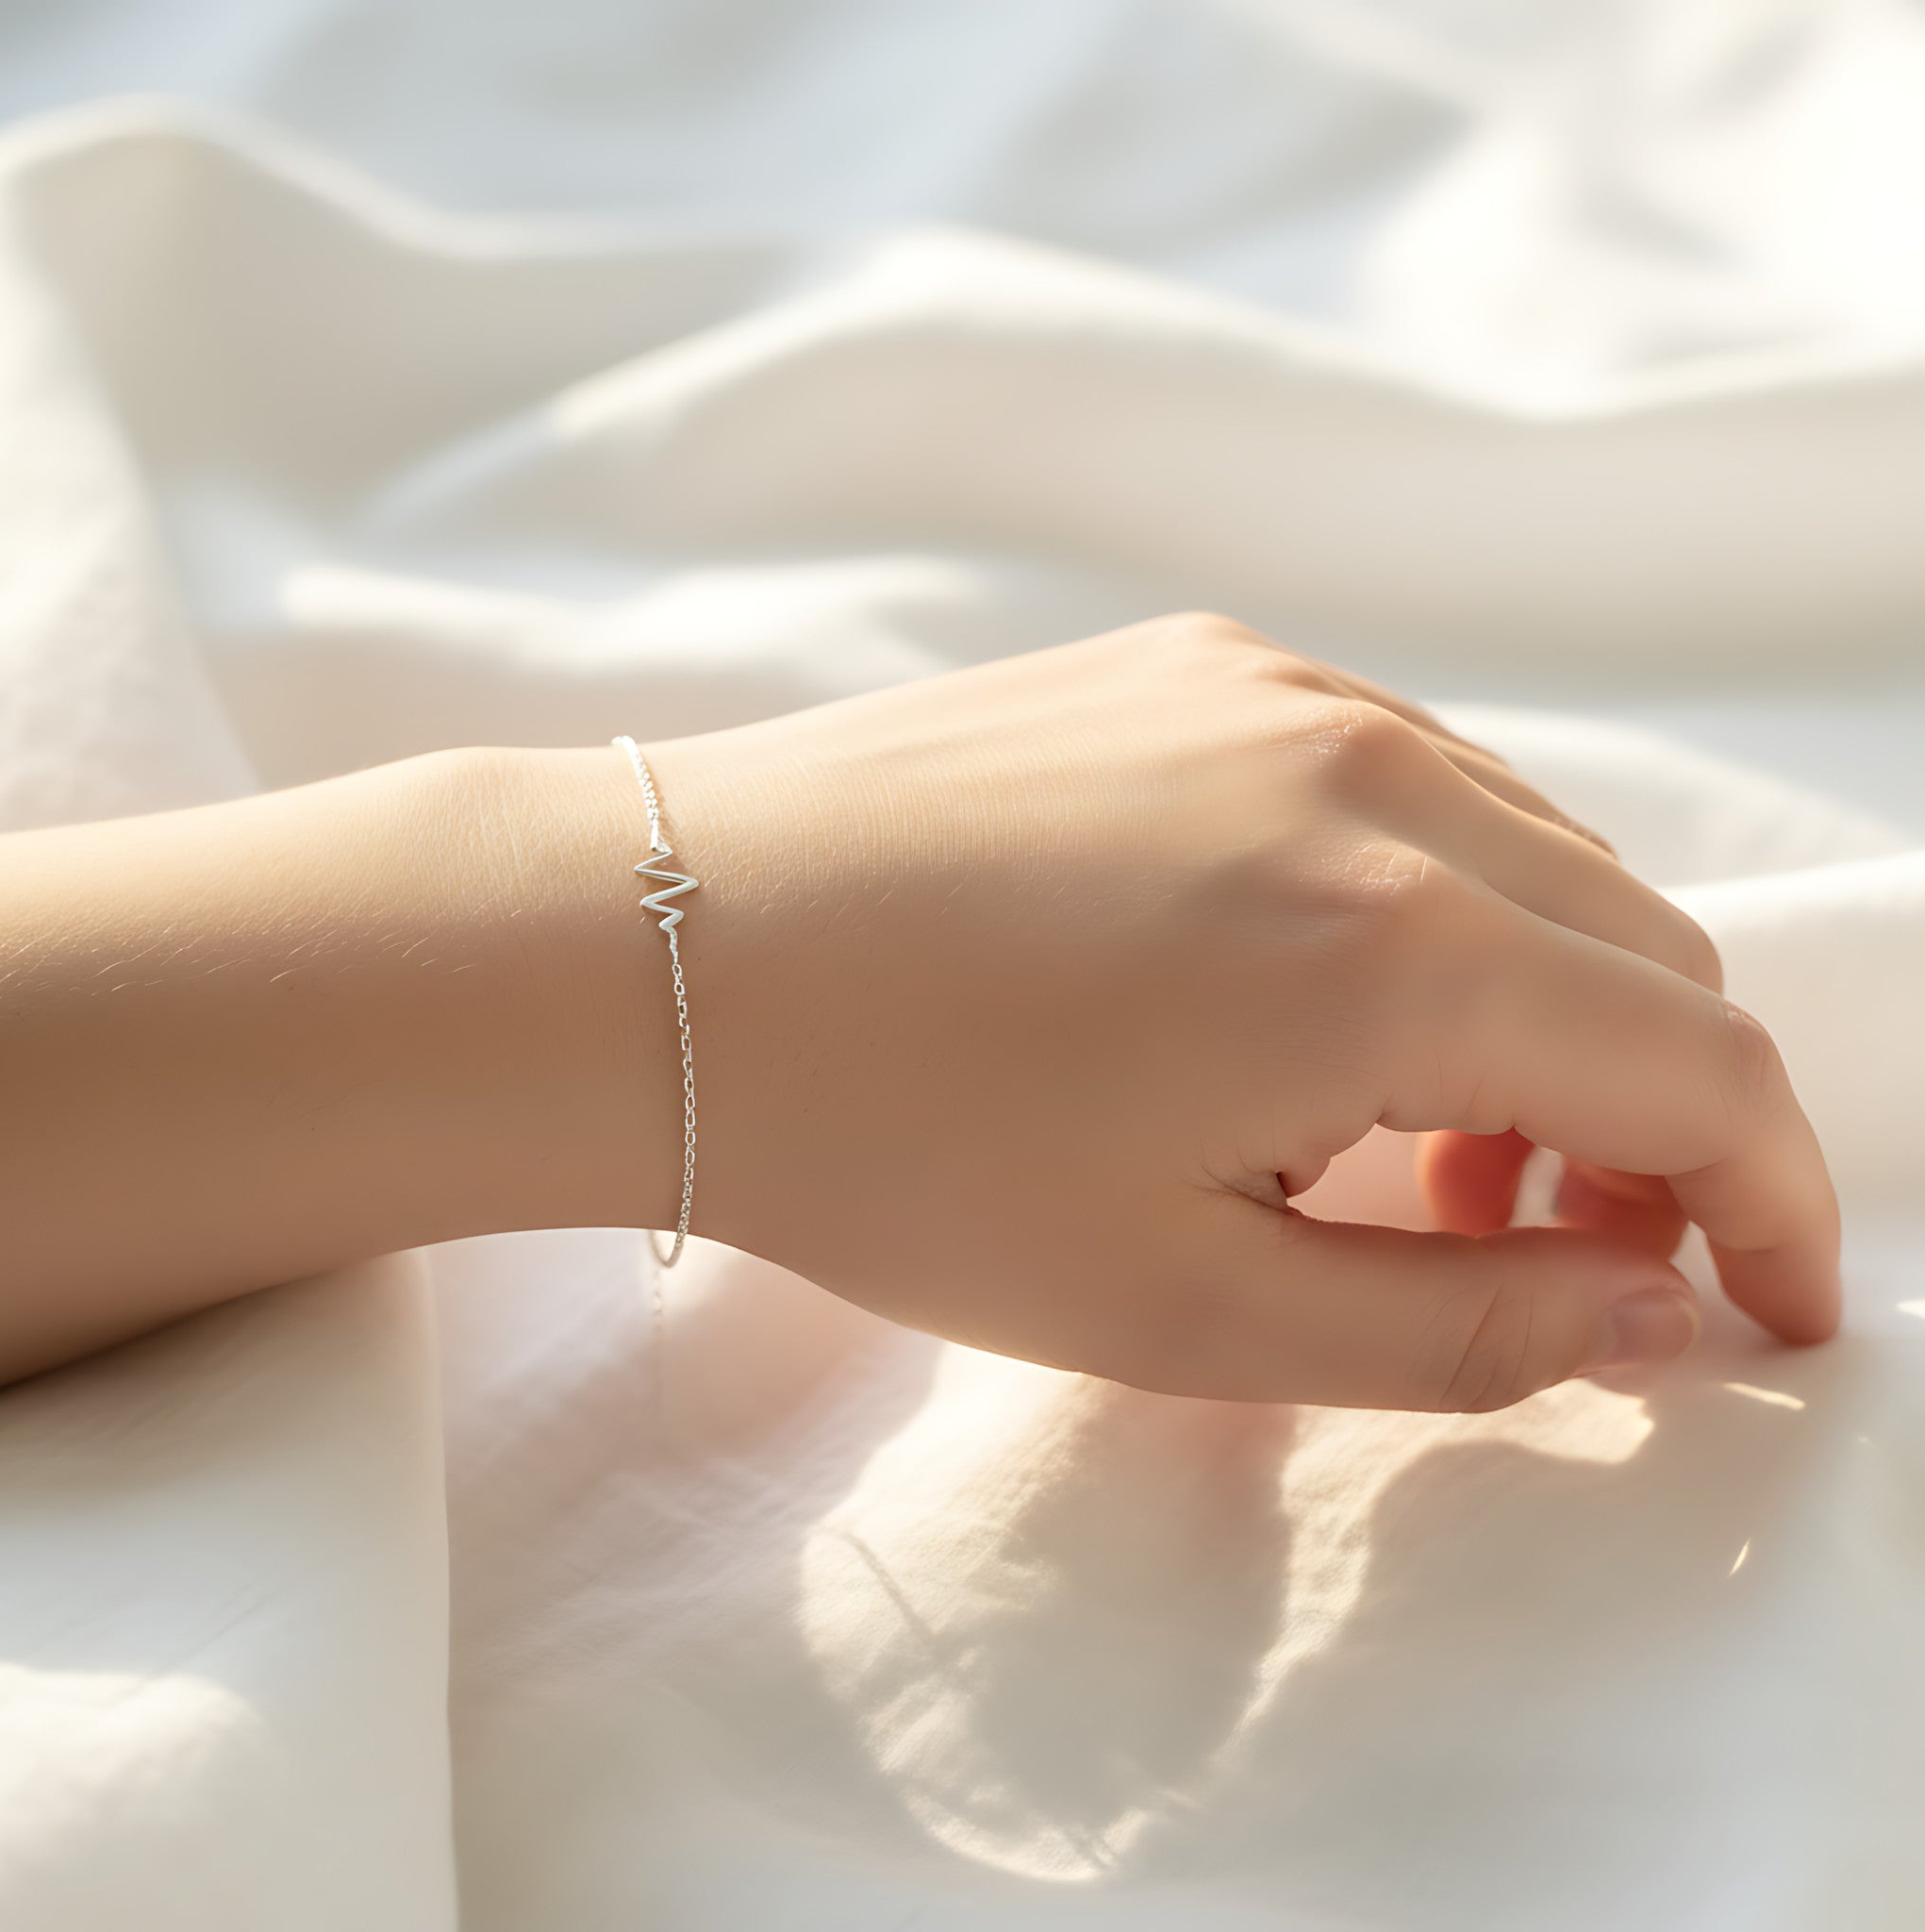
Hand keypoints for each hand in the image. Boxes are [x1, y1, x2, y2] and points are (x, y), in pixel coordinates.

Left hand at [649, 613, 1839, 1410]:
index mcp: (1394, 948)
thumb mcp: (1187, 1309)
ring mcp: (1285, 690)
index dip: (1778, 1211)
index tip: (1771, 1317)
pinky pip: (1411, 786)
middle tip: (1549, 1258)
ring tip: (1404, 1155)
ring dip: (1546, 1019)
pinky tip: (1311, 1012)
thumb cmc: (892, 1152)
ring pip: (1537, 863)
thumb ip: (1466, 1331)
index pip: (1705, 1075)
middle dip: (1656, 1130)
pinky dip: (1438, 912)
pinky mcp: (1202, 661)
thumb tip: (1662, 1321)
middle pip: (1647, 954)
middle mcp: (1374, 774)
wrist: (657, 950)